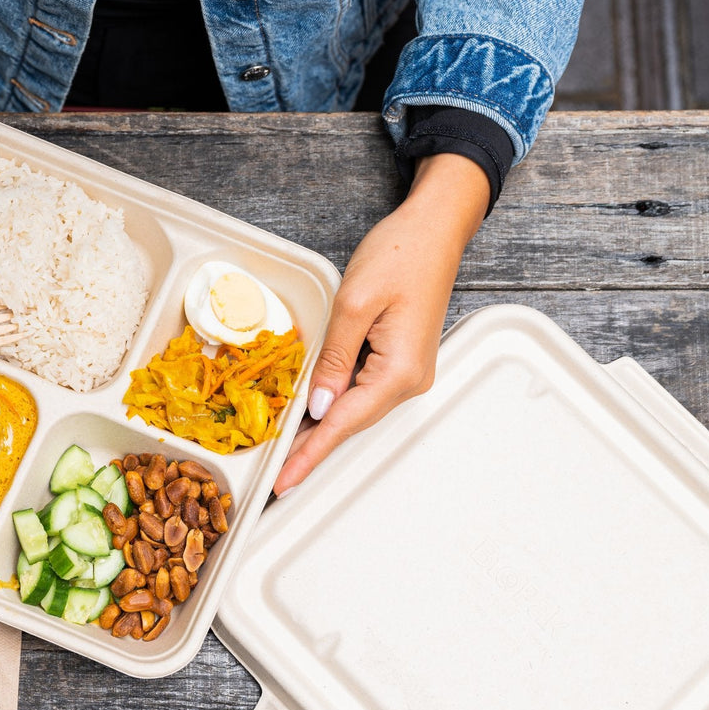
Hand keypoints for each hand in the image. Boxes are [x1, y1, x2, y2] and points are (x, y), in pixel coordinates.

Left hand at [273, 154, 489, 494]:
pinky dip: (334, 402)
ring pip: (355, 408)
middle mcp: (409, 380)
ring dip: (321, 427)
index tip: (285, 480)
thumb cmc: (400, 254)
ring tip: (285, 447)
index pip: (344, 423)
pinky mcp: (400, 360)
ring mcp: (407, 372)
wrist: (433, 229)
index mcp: (400, 371)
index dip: (310, 453)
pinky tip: (311, 411)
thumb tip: (320, 406)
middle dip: (312, 446)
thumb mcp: (355, 303)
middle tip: (275, 470)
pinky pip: (361, 390)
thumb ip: (334, 358)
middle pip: (351, 422)